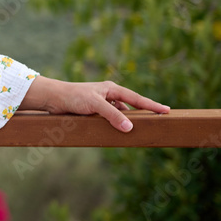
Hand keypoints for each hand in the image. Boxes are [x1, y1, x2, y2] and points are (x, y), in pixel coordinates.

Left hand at [20, 76, 169, 131]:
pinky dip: (115, 124)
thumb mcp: (95, 105)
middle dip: (144, 112)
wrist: (53, 98)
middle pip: (131, 105)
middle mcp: (109, 94)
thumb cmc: (73, 96)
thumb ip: (112, 116)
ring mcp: (101, 102)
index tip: (167, 111)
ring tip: (141, 128)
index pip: (137, 98)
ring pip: (120, 113)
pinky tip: (118, 131)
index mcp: (112, 89)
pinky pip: (110, 118)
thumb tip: (129, 128)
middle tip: (159, 119)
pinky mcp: (93, 110)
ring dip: (127, 120)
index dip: (152, 105)